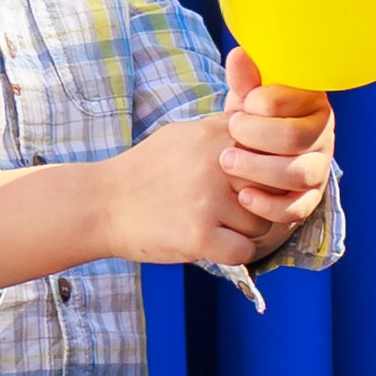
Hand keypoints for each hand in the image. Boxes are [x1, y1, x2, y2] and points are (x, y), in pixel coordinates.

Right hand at [106, 113, 268, 268]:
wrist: (101, 204)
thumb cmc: (145, 170)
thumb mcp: (184, 134)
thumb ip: (224, 129)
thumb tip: (259, 122)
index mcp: (217, 135)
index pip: (274, 153)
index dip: (267, 172)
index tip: (249, 183)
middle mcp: (217, 164)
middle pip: (273, 189)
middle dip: (260, 203)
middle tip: (233, 209)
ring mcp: (208, 200)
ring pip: (260, 225)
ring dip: (241, 231)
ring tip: (210, 224)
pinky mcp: (199, 235)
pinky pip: (243, 252)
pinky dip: (230, 254)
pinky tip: (208, 243)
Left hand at [218, 47, 334, 238]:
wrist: (255, 159)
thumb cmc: (252, 121)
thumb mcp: (247, 99)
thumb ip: (245, 80)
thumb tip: (239, 56)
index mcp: (312, 102)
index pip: (291, 99)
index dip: (262, 104)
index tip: (242, 105)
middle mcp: (323, 135)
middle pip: (294, 138)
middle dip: (255, 136)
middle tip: (230, 132)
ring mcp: (319, 169)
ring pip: (298, 174)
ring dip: (258, 169)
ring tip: (228, 161)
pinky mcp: (310, 199)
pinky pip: (297, 208)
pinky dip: (268, 205)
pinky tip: (244, 196)